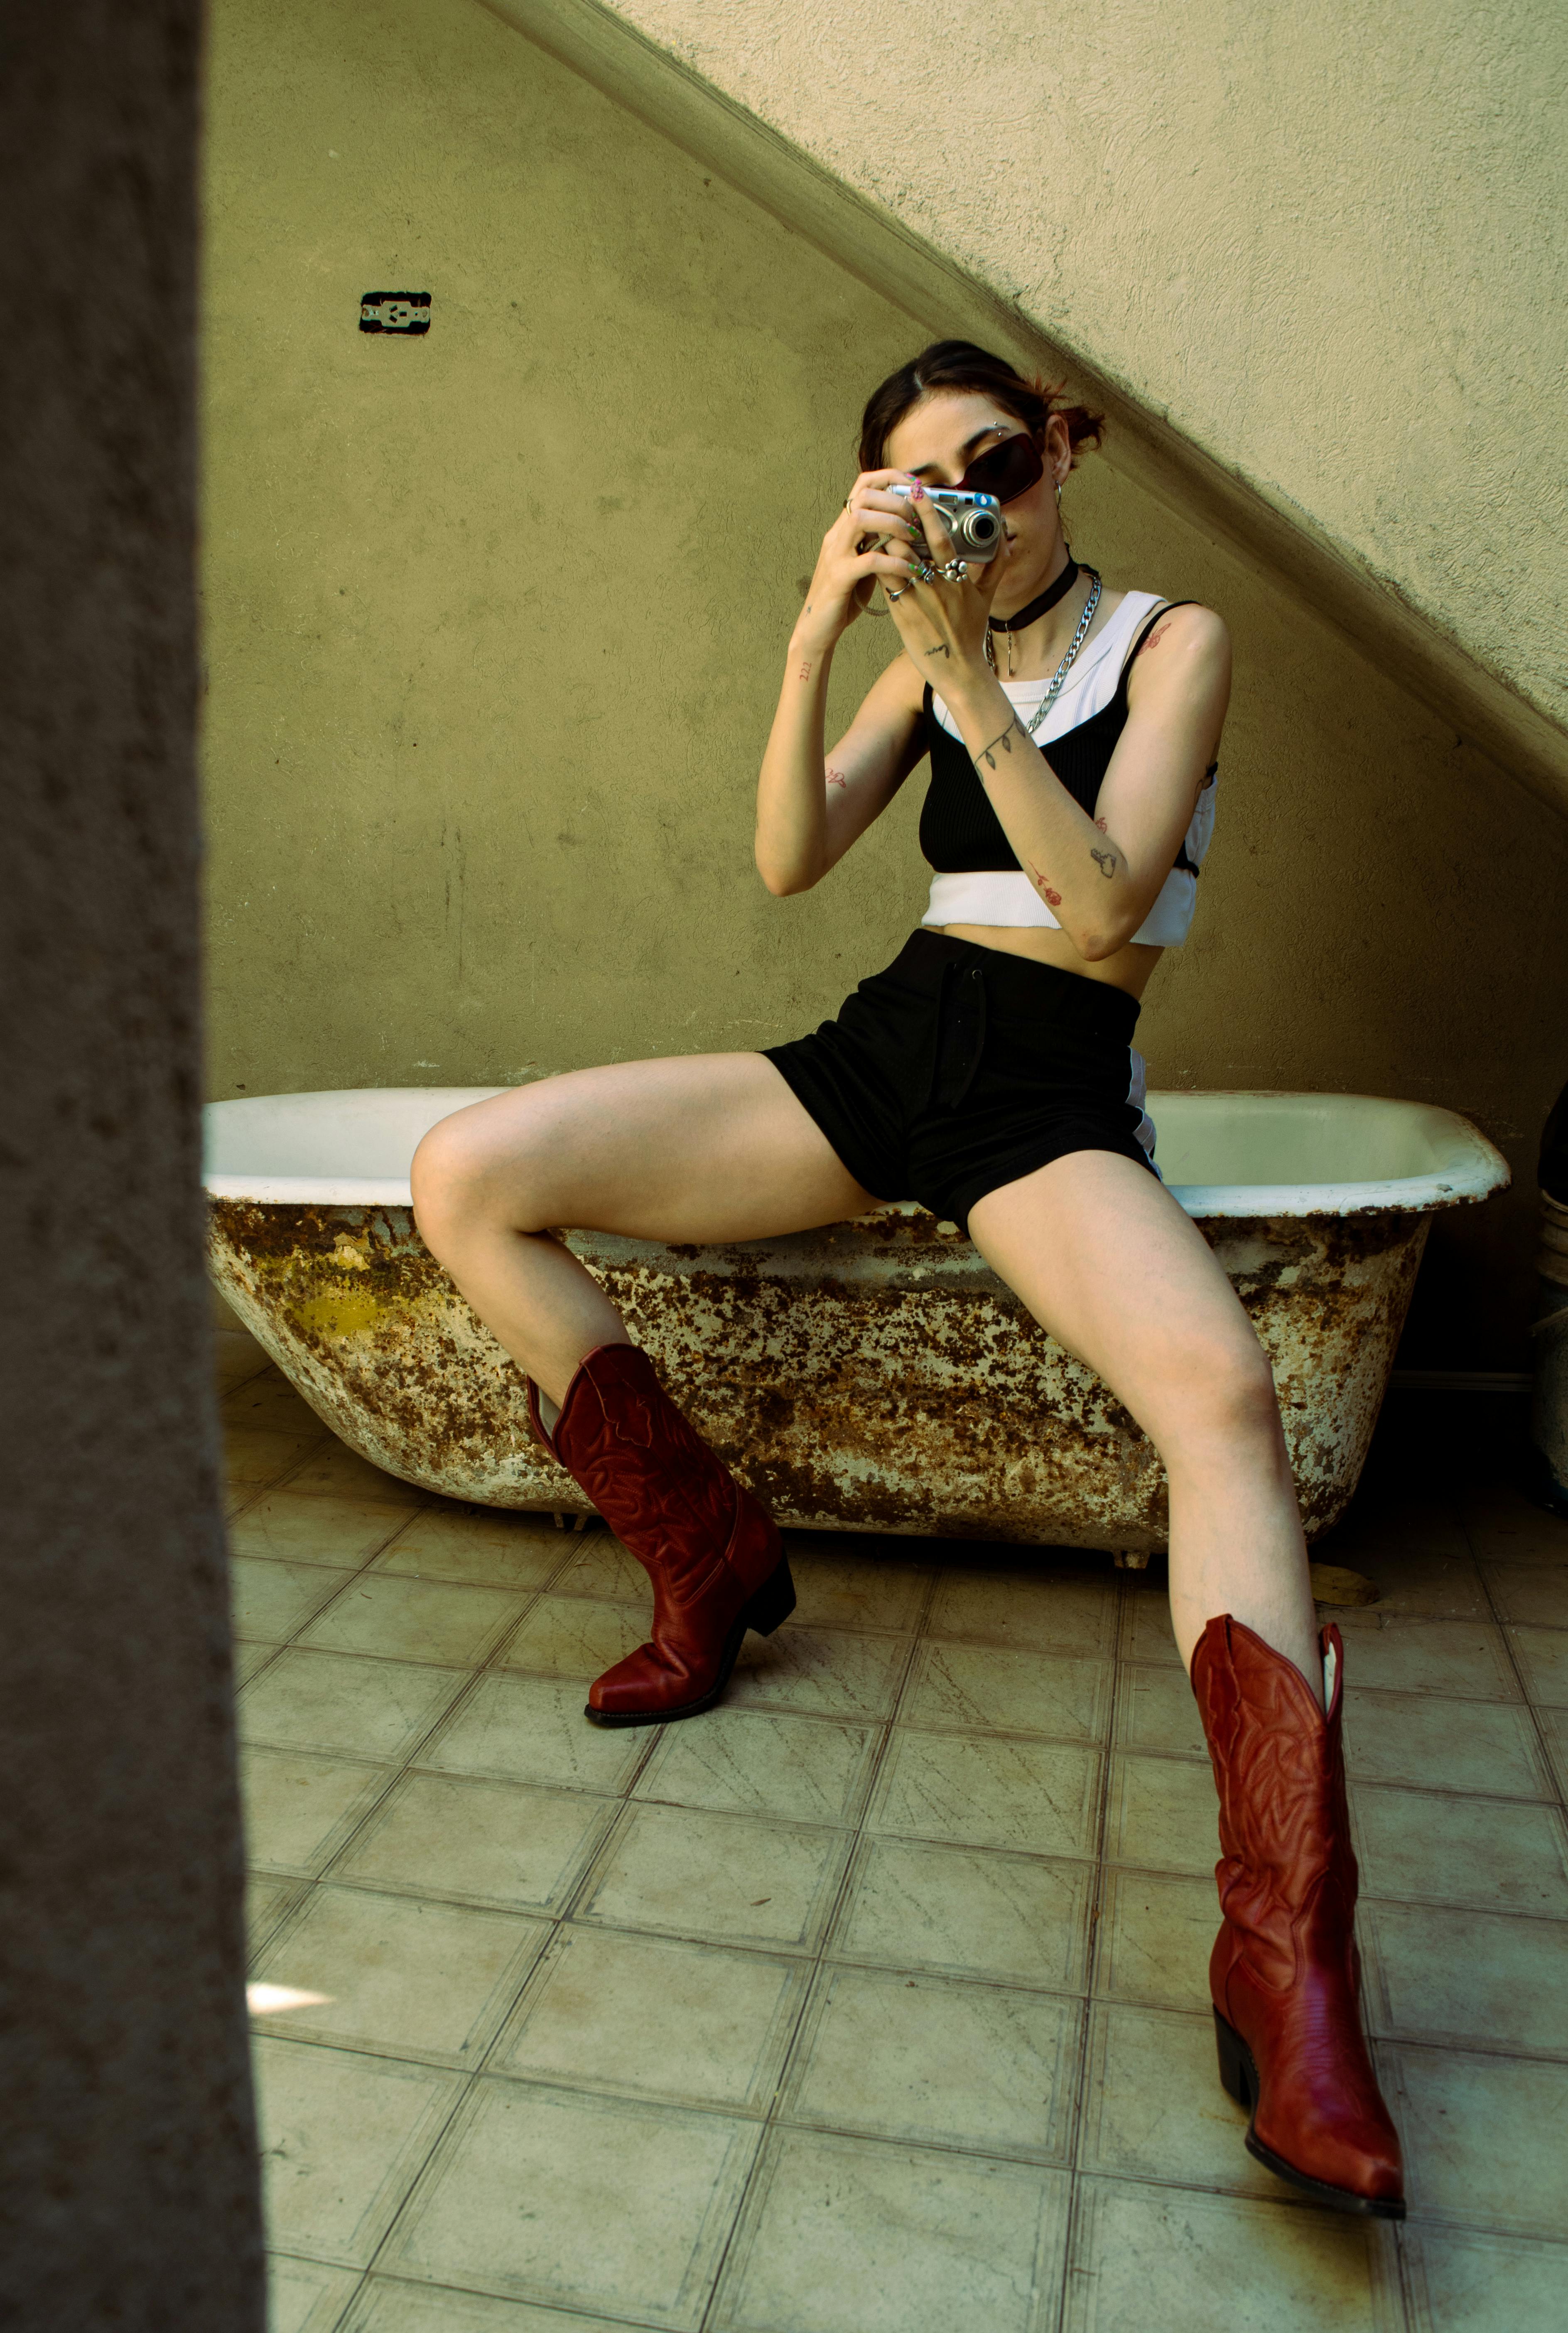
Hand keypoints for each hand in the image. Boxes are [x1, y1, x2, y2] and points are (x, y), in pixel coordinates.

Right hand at [793, 469, 921, 652]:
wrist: (816, 629)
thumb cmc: (844, 597)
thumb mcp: (863, 562)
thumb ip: (877, 543)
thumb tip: (904, 529)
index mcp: (843, 528)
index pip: (863, 485)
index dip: (890, 477)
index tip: (914, 486)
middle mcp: (836, 535)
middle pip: (863, 495)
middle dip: (895, 500)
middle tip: (916, 519)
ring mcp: (835, 555)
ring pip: (861, 519)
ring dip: (893, 523)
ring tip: (913, 537)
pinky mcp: (839, 578)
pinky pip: (869, 560)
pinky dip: (894, 561)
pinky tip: (910, 569)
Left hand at [883, 488, 1011, 685]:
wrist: (956, 670)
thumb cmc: (971, 631)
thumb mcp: (988, 597)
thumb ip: (997, 565)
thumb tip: (1004, 539)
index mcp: (957, 579)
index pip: (940, 539)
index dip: (928, 513)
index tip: (917, 490)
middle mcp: (935, 588)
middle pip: (909, 548)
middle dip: (897, 525)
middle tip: (888, 507)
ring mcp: (916, 602)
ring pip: (893, 563)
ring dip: (885, 544)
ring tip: (880, 530)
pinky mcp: (901, 615)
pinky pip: (886, 584)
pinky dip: (880, 567)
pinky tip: (875, 557)